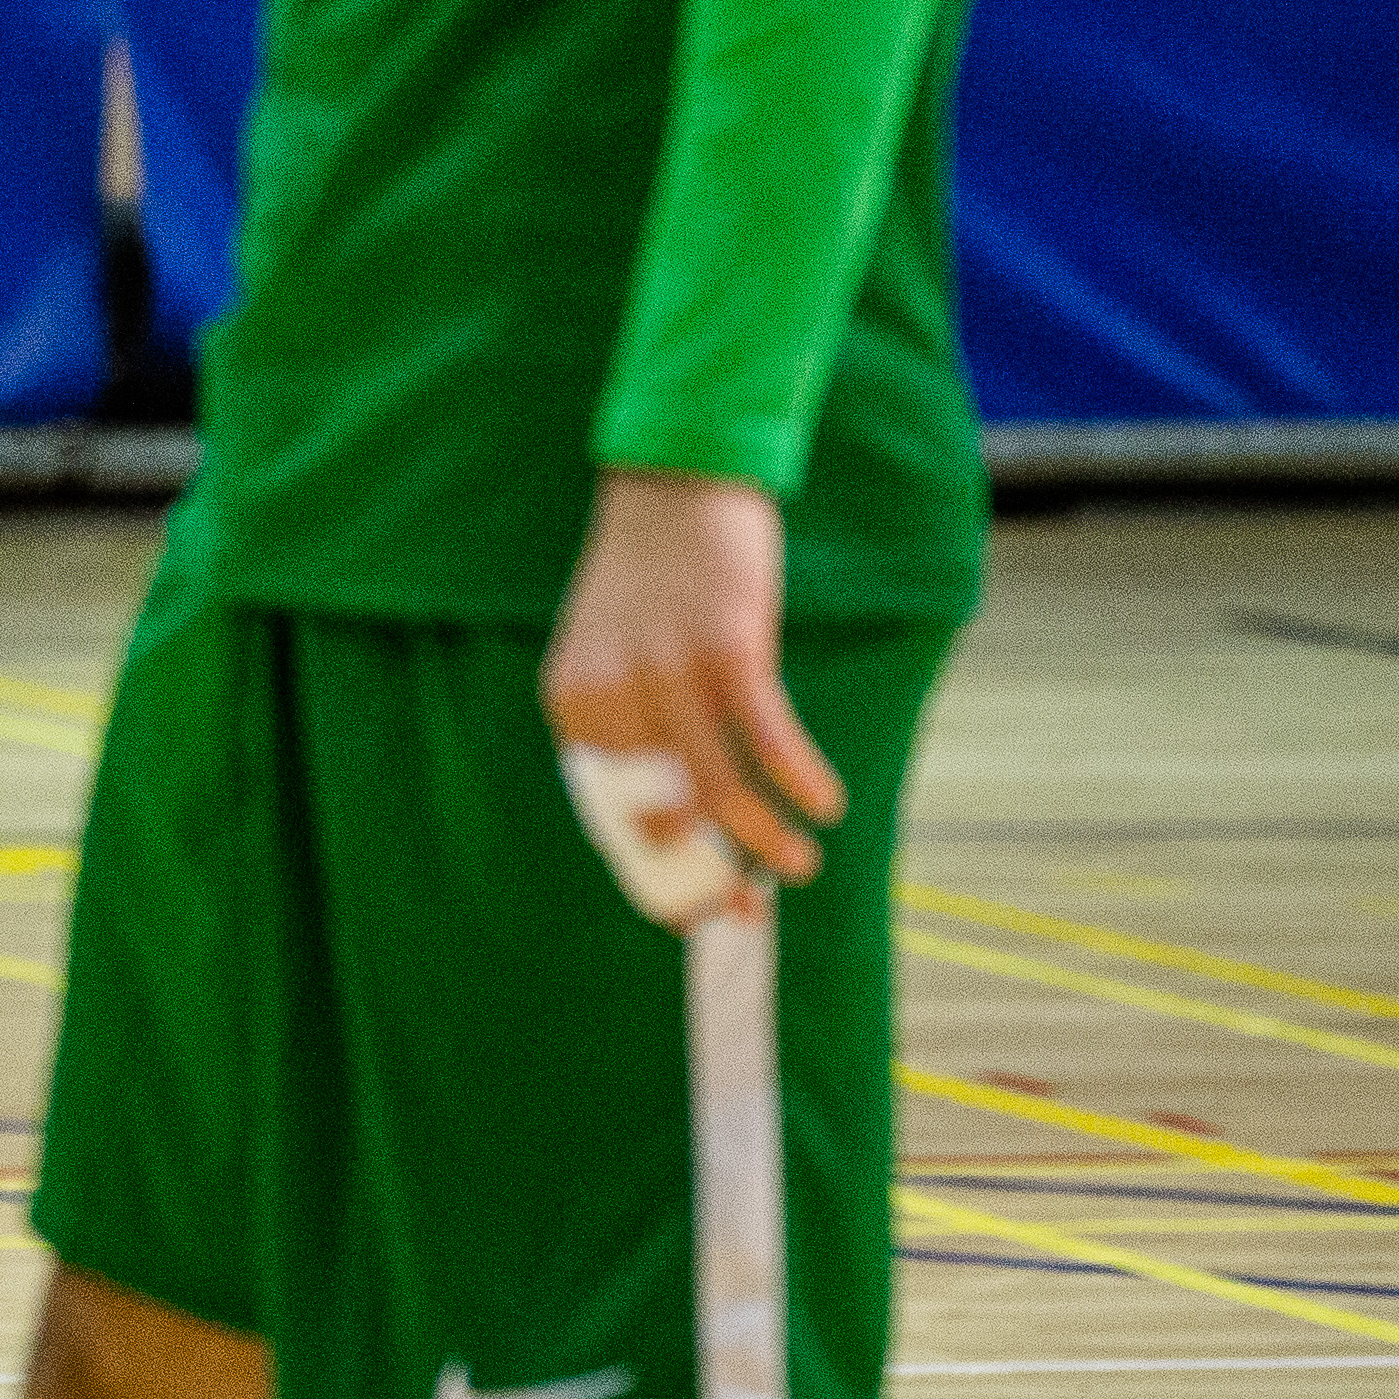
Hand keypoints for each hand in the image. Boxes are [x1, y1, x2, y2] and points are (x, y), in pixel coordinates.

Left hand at [541, 469, 841, 915]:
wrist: (672, 482)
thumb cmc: (653, 578)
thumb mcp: (617, 655)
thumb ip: (637, 728)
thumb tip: (686, 816)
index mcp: (573, 707)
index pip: (610, 816)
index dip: (656, 874)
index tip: (695, 915)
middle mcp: (609, 699)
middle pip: (663, 817)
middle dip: (709, 875)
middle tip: (751, 910)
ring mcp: (666, 675)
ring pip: (716, 790)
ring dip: (761, 842)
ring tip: (799, 869)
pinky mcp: (726, 649)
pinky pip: (765, 735)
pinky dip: (797, 778)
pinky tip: (825, 805)